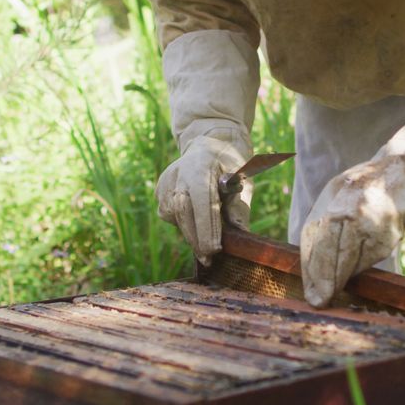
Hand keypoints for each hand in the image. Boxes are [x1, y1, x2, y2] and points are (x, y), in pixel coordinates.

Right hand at [156, 129, 251, 265]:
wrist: (209, 145)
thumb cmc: (231, 165)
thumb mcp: (244, 181)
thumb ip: (239, 206)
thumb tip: (240, 234)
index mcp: (201, 165)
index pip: (201, 199)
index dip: (206, 226)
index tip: (214, 249)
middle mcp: (178, 172)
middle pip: (182, 211)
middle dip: (196, 238)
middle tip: (208, 259)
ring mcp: (165, 181)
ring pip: (173, 216)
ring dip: (189, 233)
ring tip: (204, 244)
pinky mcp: (159, 190)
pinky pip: (168, 215)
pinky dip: (182, 224)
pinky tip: (194, 224)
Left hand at [301, 144, 404, 306]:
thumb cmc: (377, 184)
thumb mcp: (345, 192)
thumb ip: (329, 219)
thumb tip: (313, 258)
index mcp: (333, 192)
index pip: (312, 235)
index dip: (310, 266)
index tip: (310, 289)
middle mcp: (348, 203)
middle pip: (327, 248)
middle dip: (322, 277)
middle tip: (318, 300)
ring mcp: (370, 216)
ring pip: (349, 256)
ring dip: (340, 277)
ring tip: (331, 294)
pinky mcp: (391, 228)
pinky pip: (372, 255)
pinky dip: (364, 265)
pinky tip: (357, 272)